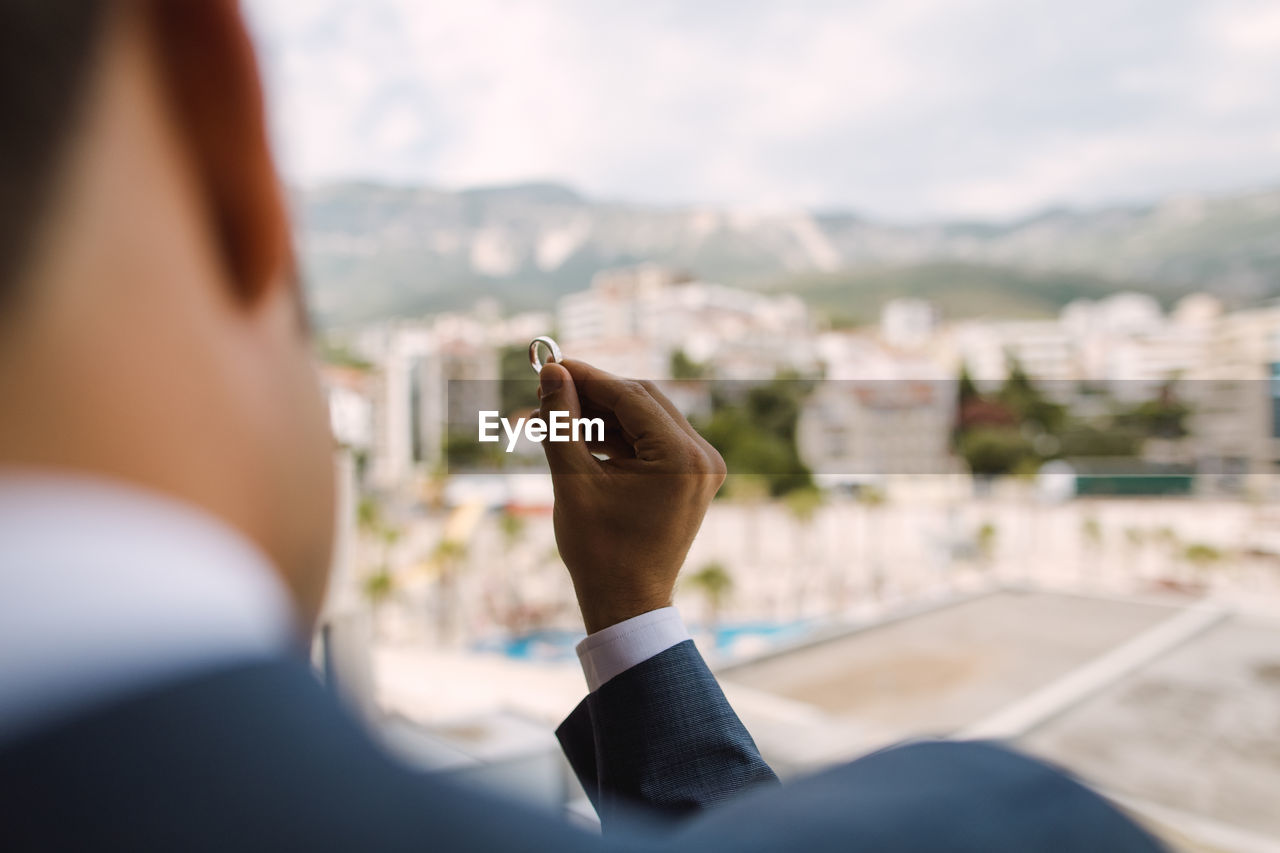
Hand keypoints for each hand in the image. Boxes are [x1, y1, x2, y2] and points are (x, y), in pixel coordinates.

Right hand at [538, 359, 726, 632]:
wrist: (627, 604)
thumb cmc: (599, 552)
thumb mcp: (573, 480)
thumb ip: (561, 421)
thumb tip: (550, 373)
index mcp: (682, 458)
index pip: (630, 397)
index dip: (587, 377)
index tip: (551, 364)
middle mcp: (703, 457)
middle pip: (642, 402)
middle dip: (594, 394)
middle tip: (550, 386)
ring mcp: (702, 468)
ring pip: (645, 420)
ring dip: (603, 416)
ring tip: (557, 417)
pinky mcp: (692, 478)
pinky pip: (652, 442)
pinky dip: (619, 438)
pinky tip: (581, 438)